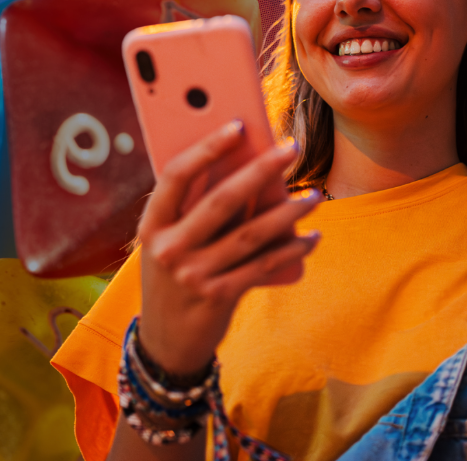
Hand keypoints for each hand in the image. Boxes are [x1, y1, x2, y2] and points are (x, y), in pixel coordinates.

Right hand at [137, 120, 320, 375]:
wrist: (166, 341)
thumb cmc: (173, 277)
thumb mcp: (169, 243)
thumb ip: (195, 212)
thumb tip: (249, 168)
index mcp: (152, 225)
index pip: (176, 175)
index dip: (207, 147)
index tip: (239, 125)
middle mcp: (168, 248)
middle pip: (221, 200)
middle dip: (261, 170)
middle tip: (292, 148)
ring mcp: (192, 275)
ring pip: (250, 235)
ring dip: (288, 213)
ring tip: (314, 197)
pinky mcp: (218, 297)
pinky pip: (263, 266)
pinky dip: (292, 251)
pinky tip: (311, 238)